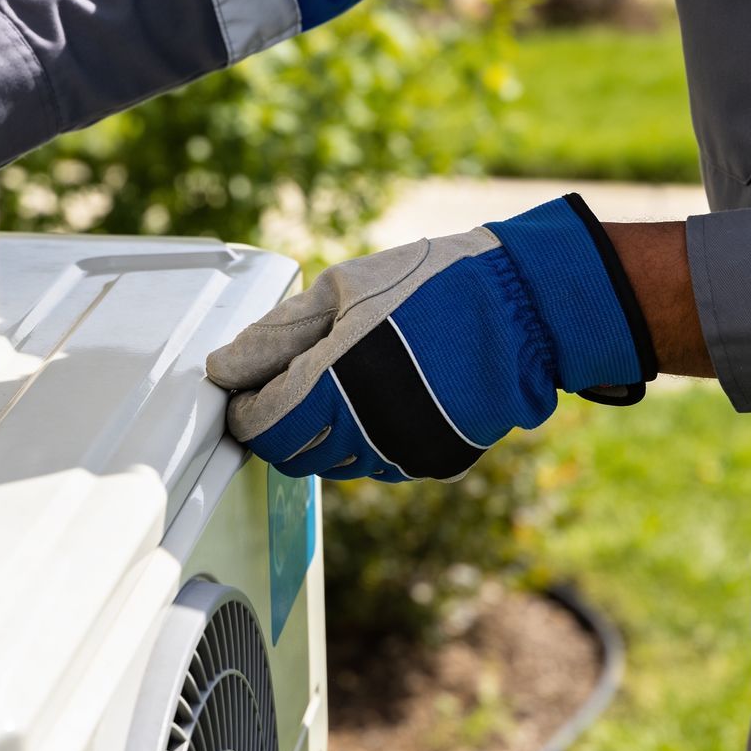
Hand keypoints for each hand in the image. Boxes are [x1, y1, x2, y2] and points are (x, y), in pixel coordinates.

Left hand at [206, 194, 657, 481]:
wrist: (524, 309)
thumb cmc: (433, 286)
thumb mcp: (342, 290)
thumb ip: (276, 335)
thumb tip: (226, 367)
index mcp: (335, 384)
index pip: (261, 426)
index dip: (243, 409)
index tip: (244, 388)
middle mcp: (365, 432)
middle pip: (289, 456)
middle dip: (276, 426)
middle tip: (285, 384)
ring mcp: (400, 454)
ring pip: (331, 464)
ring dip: (321, 433)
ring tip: (342, 379)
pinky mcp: (429, 462)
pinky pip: (375, 463)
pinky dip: (363, 439)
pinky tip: (381, 395)